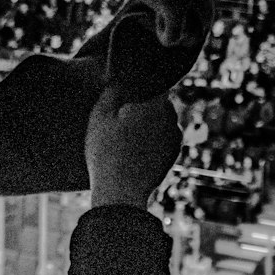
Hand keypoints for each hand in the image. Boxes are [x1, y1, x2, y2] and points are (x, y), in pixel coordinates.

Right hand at [85, 83, 182, 208]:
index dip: (138, 84)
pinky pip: (164, 138)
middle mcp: (171, 118)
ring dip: (150, 122)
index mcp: (156, 103)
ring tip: (127, 134)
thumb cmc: (106, 152)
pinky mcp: (173, 155)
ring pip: (162, 120)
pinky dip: (153, 139)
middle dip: (144, 104)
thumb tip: (119, 81)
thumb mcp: (100, 117)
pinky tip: (136, 148)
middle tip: (122, 115)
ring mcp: (175, 138)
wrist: (121, 193)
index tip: (125, 92)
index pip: (153, 81)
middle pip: (158, 101)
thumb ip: (112, 91)